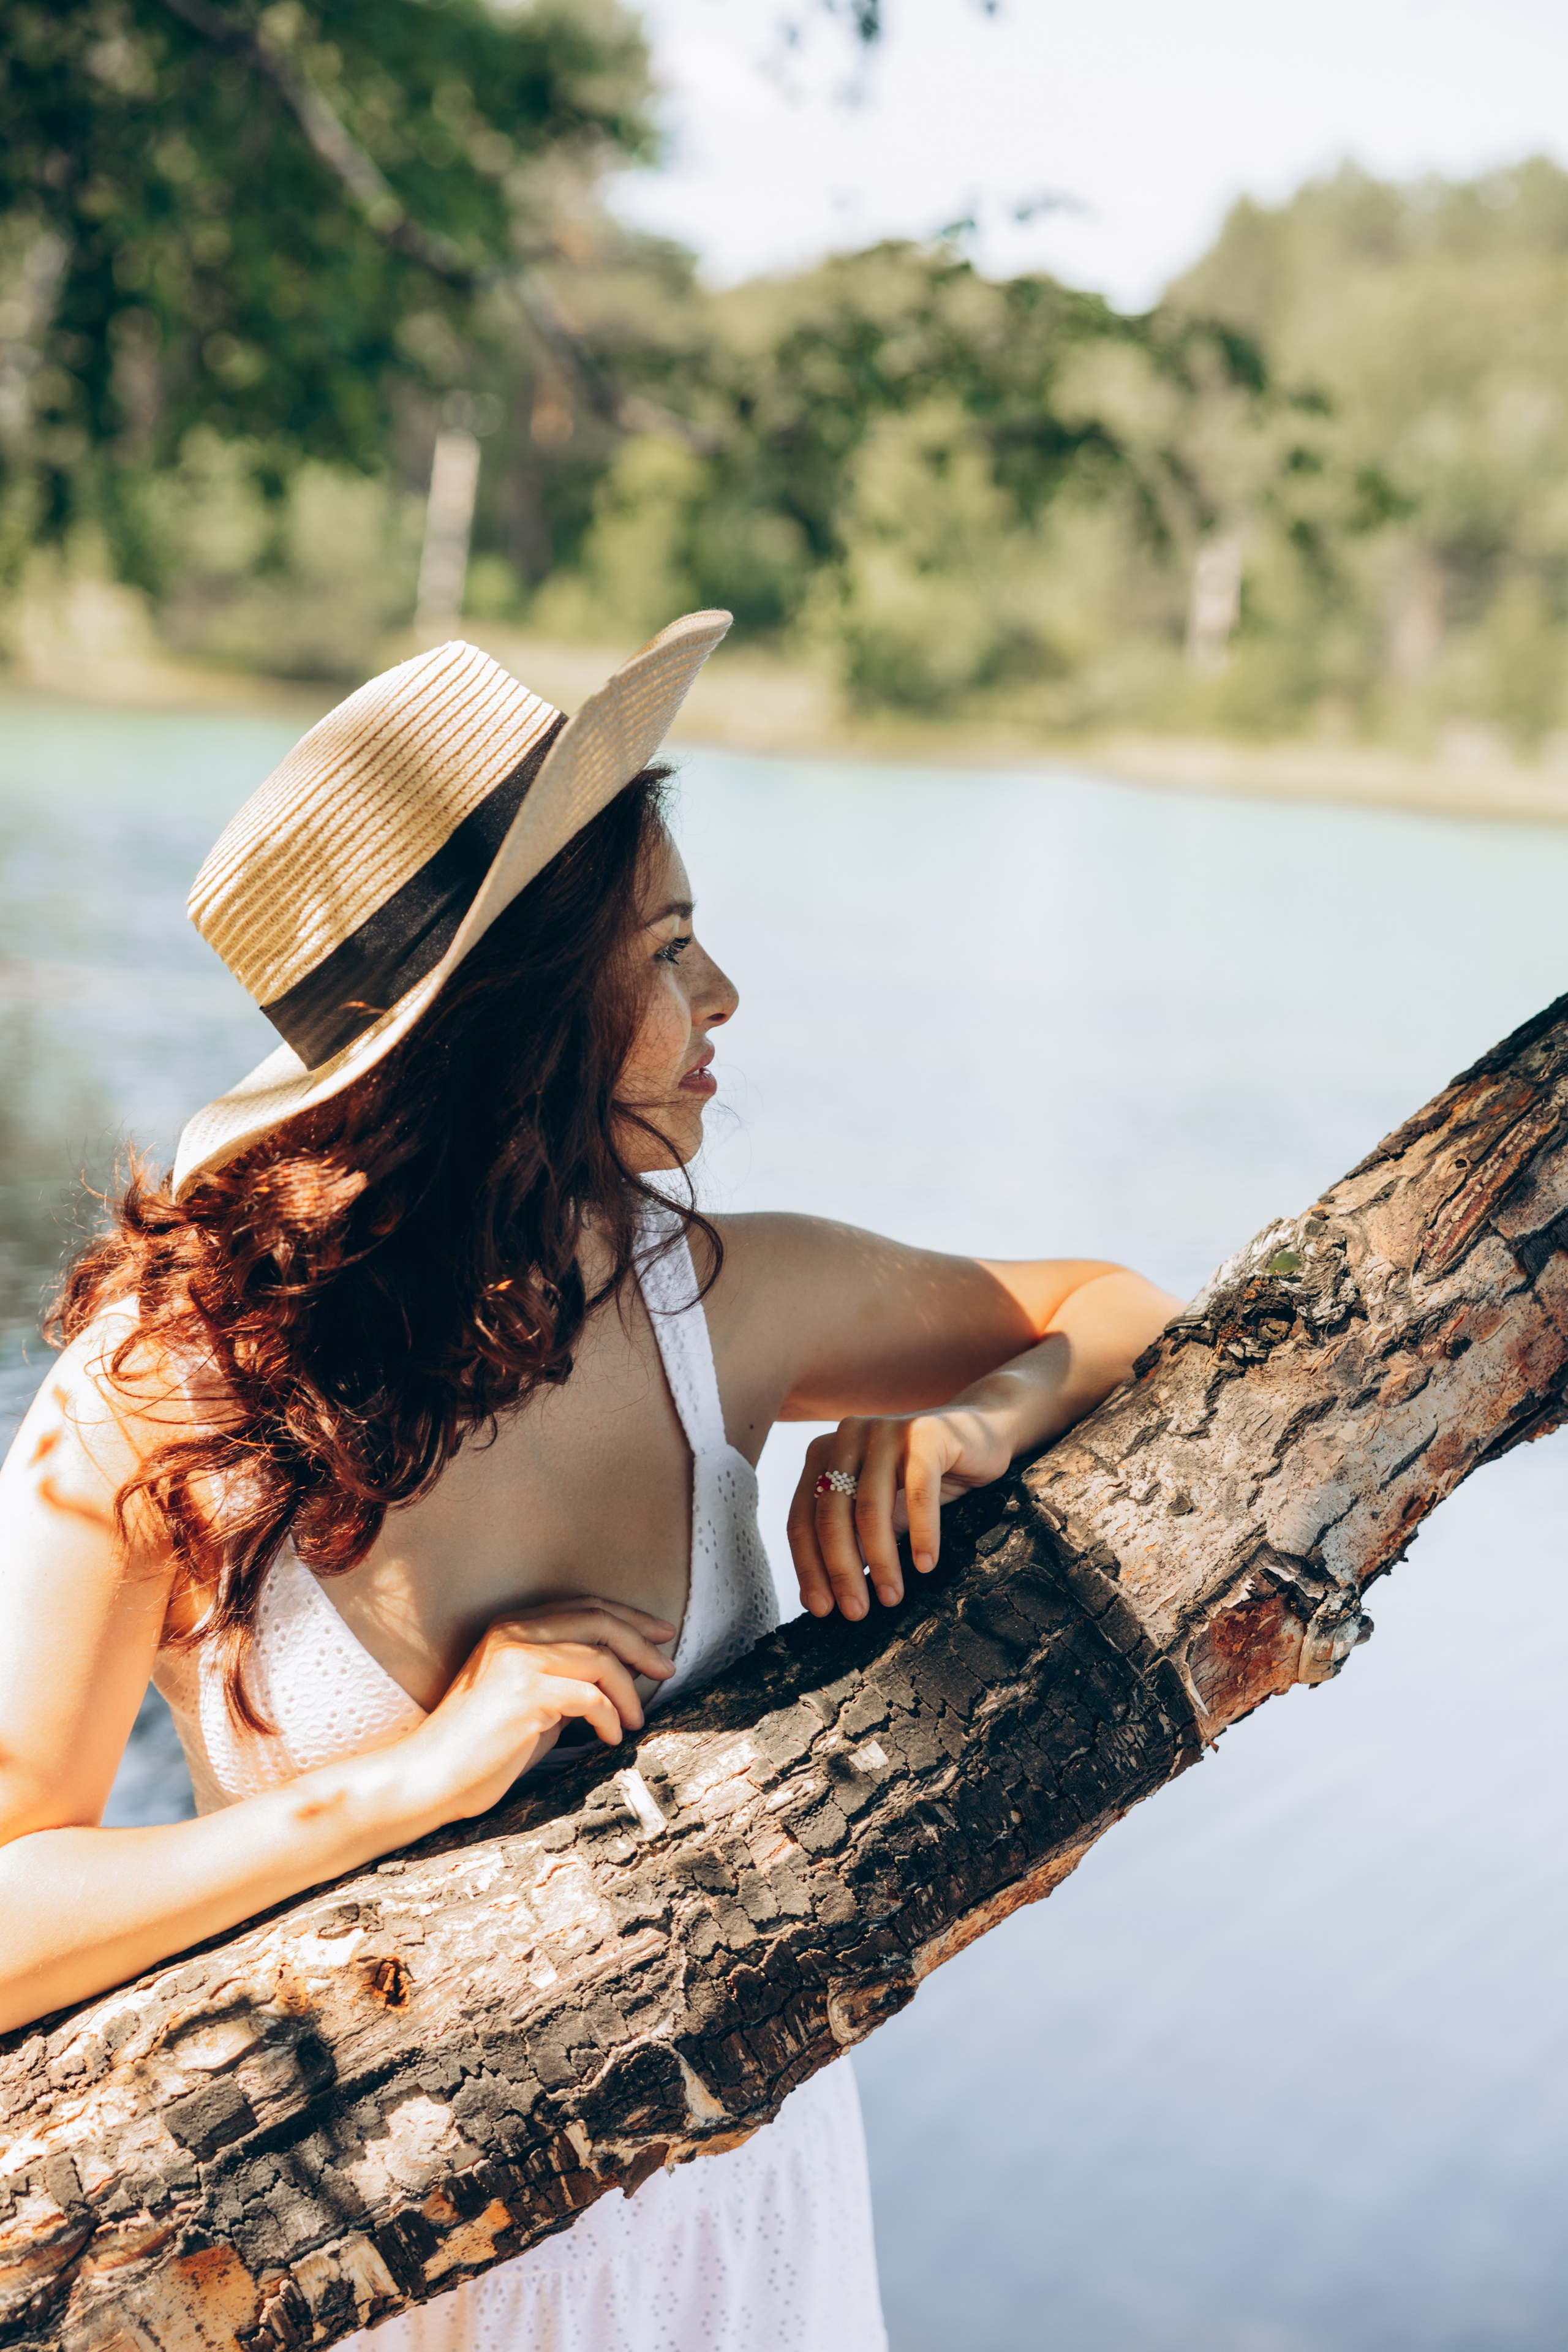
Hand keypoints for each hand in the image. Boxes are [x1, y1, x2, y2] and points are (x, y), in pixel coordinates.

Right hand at [396, 1599, 676, 1825]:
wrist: (431, 1775)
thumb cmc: (483, 1746)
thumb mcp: (531, 1698)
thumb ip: (567, 1678)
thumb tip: (619, 1674)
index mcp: (513, 1627)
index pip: (585, 1607)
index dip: (629, 1618)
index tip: (661, 1635)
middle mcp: (515, 1634)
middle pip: (599, 1621)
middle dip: (642, 1643)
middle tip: (668, 1668)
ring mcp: (519, 1661)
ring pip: (600, 1659)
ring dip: (630, 1691)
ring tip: (636, 1718)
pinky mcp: (525, 1694)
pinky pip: (590, 1697)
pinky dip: (610, 1717)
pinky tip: (610, 1737)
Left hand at [787, 1408, 1013, 1621]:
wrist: (983, 1432)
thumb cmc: (924, 1478)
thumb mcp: (880, 1510)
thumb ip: (850, 1541)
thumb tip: (819, 1598)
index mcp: (823, 1453)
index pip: (803, 1519)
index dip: (808, 1568)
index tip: (820, 1610)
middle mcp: (846, 1436)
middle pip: (831, 1517)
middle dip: (841, 1572)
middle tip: (856, 1613)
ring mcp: (885, 1431)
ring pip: (870, 1509)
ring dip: (880, 1561)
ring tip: (892, 1597)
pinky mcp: (925, 1435)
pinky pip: (918, 1494)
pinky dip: (922, 1534)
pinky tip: (926, 1565)